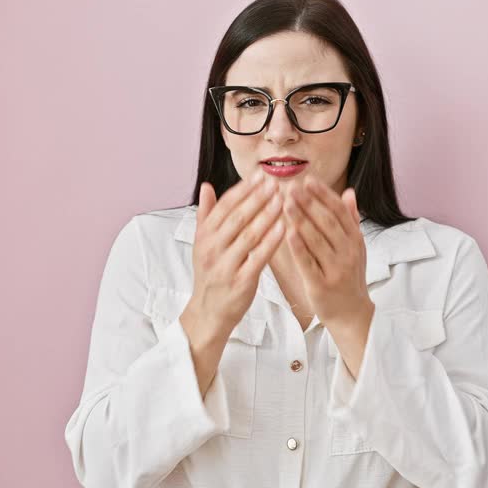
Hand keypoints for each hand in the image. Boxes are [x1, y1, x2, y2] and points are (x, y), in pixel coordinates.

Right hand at [187, 167, 284, 338]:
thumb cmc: (211, 274)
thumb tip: (206, 186)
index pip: (225, 206)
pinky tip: (284, 227)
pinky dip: (271, 241)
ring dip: (267, 215)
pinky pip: (258, 257)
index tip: (260, 175)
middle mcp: (213, 248)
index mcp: (204, 236)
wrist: (209, 311)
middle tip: (275, 182)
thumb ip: (206, 214)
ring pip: (249, 234)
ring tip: (283, 199)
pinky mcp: (241, 281)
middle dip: (258, 197)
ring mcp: (226, 265)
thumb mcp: (202, 244)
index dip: (243, 189)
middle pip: (238, 217)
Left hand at [280, 176, 371, 327]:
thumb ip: (351, 220)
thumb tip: (348, 192)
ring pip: (316, 239)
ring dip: (300, 219)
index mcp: (355, 240)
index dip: (323, 194)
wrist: (351, 314)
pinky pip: (308, 262)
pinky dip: (298, 246)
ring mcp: (336, 269)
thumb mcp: (355, 248)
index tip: (307, 180)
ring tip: (284, 203)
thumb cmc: (349, 277)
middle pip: (327, 222)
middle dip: (308, 202)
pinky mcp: (321, 285)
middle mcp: (348, 252)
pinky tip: (287, 232)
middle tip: (291, 187)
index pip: (339, 211)